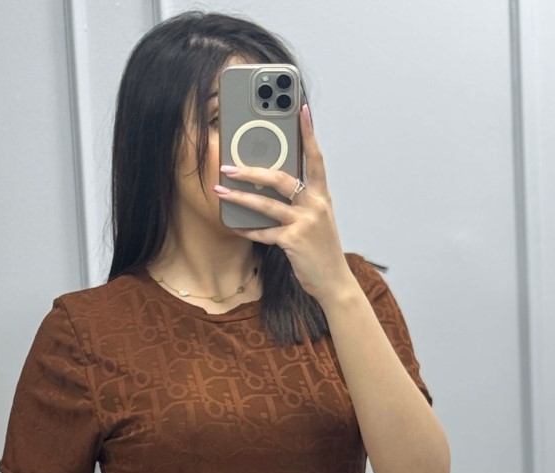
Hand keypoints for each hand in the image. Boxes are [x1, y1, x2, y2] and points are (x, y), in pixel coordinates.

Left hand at [213, 103, 355, 305]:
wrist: (334, 282)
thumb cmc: (322, 250)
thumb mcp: (317, 220)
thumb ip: (301, 202)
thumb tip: (272, 188)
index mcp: (322, 196)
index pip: (316, 158)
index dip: (308, 132)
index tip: (300, 108)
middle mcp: (315, 205)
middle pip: (282, 178)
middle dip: (252, 170)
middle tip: (229, 165)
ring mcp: (305, 223)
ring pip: (267, 204)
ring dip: (240, 196)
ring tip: (220, 188)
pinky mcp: (293, 242)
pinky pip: (264, 232)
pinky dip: (247, 230)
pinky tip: (234, 226)